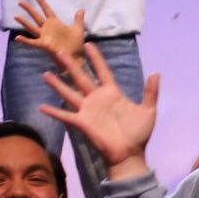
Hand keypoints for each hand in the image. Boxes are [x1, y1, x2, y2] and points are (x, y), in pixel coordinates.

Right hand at [15, 0, 84, 59]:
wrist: (77, 57)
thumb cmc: (76, 44)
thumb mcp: (78, 29)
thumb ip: (78, 19)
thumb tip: (81, 9)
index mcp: (55, 23)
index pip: (47, 10)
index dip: (42, 2)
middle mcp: (48, 29)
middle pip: (36, 16)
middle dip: (29, 9)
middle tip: (20, 2)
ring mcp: (45, 37)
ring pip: (32, 27)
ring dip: (24, 22)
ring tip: (16, 16)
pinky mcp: (44, 45)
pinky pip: (33, 42)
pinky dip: (25, 41)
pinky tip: (17, 37)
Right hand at [40, 44, 158, 179]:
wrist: (129, 153)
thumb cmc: (139, 133)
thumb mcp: (148, 110)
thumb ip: (151, 92)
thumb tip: (156, 72)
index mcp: (112, 93)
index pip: (102, 71)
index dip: (96, 58)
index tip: (89, 44)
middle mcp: (97, 98)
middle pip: (81, 77)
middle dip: (71, 65)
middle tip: (59, 51)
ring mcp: (88, 110)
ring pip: (70, 93)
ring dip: (58, 83)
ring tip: (46, 73)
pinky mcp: (82, 122)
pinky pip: (66, 116)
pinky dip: (54, 112)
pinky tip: (42, 106)